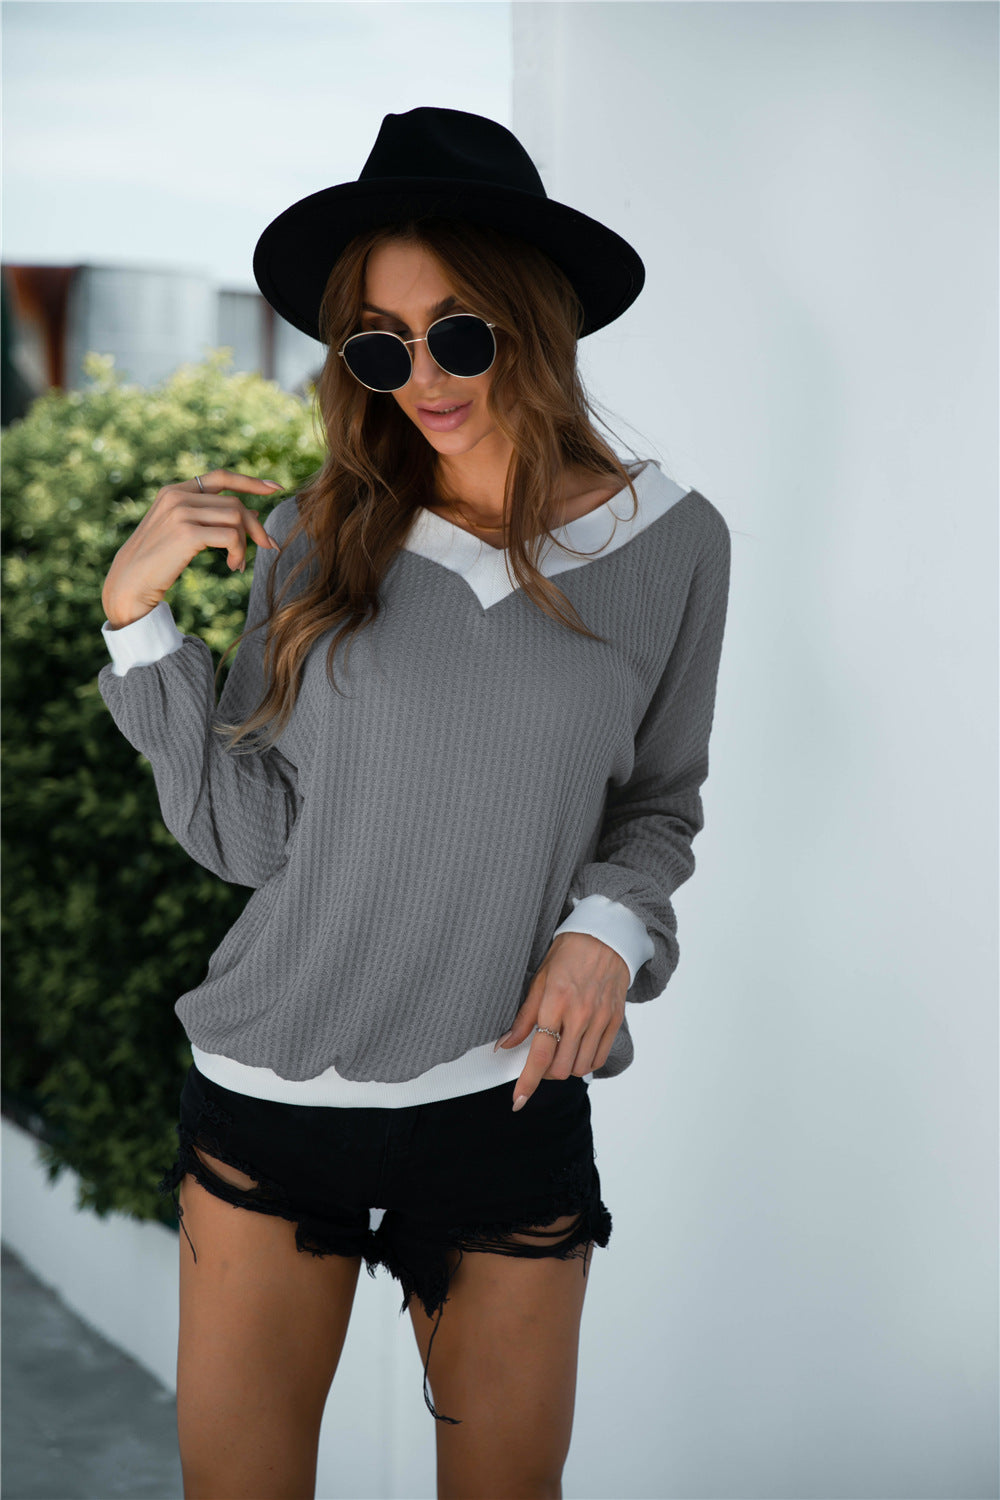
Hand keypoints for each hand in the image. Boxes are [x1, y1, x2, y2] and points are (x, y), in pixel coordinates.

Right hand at [102, 469, 283, 628]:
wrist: (130, 583)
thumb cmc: (158, 561)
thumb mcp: (186, 533)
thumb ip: (213, 518)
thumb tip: (254, 512)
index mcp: (174, 490)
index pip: (220, 476)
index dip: (250, 481)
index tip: (276, 489)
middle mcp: (176, 495)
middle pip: (234, 503)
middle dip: (255, 528)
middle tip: (267, 547)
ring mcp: (180, 512)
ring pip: (236, 518)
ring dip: (245, 544)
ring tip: (238, 564)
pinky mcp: (187, 533)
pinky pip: (230, 536)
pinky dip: (239, 552)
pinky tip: (233, 566)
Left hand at [494, 932, 628, 1110]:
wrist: (606, 937)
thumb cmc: (568, 954)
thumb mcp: (539, 979)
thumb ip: (524, 1016)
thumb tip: (505, 1044)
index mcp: (556, 1001)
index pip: (539, 1053)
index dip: (527, 1082)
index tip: (518, 1101)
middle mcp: (580, 1014)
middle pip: (560, 1067)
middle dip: (545, 1073)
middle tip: (539, 1060)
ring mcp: (600, 1019)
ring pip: (580, 1067)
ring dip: (565, 1068)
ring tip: (559, 1052)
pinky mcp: (615, 1021)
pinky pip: (599, 1058)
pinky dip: (585, 1062)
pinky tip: (577, 1049)